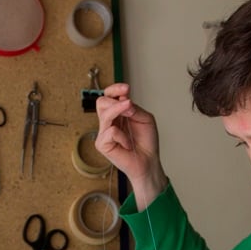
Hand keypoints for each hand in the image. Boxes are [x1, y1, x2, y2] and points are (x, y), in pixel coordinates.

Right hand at [95, 83, 167, 209]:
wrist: (148, 161)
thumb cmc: (146, 142)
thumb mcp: (146, 119)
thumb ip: (134, 109)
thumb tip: (123, 102)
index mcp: (118, 113)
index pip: (108, 96)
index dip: (114, 89)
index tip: (126, 88)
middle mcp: (109, 122)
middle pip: (101, 102)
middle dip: (115, 100)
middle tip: (128, 103)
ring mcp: (103, 133)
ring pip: (104, 114)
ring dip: (119, 110)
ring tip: (131, 115)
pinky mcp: (102, 144)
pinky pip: (110, 132)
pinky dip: (122, 136)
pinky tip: (127, 144)